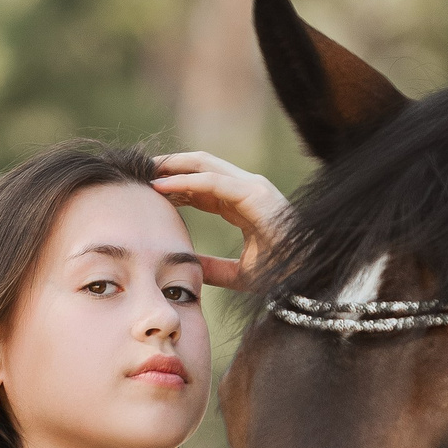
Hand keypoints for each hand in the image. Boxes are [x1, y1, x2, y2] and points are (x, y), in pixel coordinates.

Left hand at [151, 151, 291, 289]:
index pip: (204, 185)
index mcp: (244, 204)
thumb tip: (189, 266)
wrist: (306, 281)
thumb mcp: (237, 274)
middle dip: (171, 167)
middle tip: (141, 172)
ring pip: (205, 166)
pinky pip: (214, 181)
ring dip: (173, 167)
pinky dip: (186, 181)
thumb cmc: (281, 276)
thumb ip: (213, 267)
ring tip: (146, 172)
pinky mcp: (255, 194)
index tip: (149, 188)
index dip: (176, 184)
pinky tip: (163, 186)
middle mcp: (248, 189)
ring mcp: (253, 188)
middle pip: (202, 167)